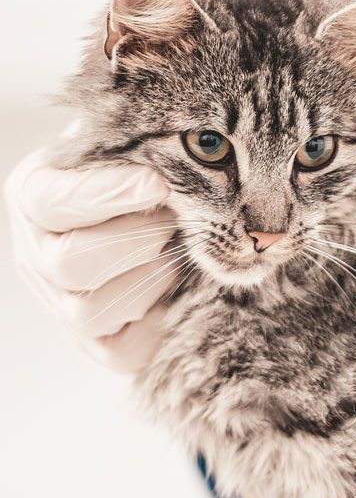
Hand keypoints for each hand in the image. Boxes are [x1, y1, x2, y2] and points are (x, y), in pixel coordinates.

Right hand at [5, 146, 176, 372]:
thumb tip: (170, 156)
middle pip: (70, 263)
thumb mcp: (132, 149)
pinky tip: (178, 290)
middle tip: (177, 222)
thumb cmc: (145, 176)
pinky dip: (156, 321)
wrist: (166, 223)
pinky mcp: (99, 344)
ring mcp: (63, 305)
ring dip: (149, 280)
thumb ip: (137, 147)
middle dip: (136, 241)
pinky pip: (122, 350)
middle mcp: (37, 256)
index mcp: (34, 197)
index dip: (105, 196)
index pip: (52, 202)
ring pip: (91, 310)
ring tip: (179, 254)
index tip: (158, 183)